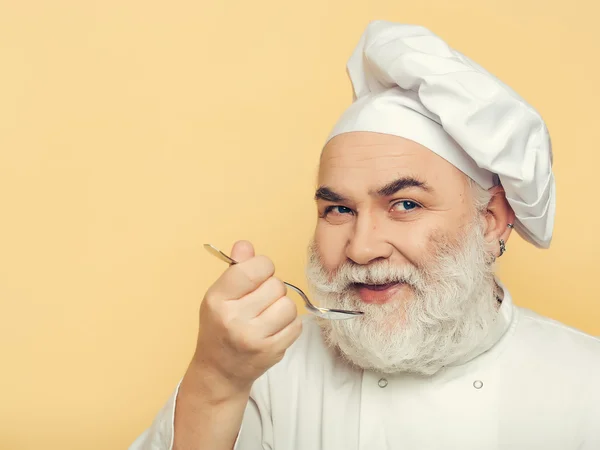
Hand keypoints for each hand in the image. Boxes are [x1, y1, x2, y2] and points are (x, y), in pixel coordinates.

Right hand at [192, 240, 301, 395]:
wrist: (220, 371)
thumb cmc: (220, 327)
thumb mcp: (219, 296)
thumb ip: (235, 269)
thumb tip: (245, 245)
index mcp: (217, 299)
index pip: (252, 269)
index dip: (262, 267)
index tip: (258, 275)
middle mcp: (234, 318)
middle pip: (275, 285)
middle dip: (272, 289)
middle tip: (260, 301)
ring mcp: (254, 337)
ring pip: (288, 305)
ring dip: (282, 307)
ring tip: (268, 315)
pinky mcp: (272, 351)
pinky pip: (296, 325)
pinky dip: (289, 324)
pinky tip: (274, 329)